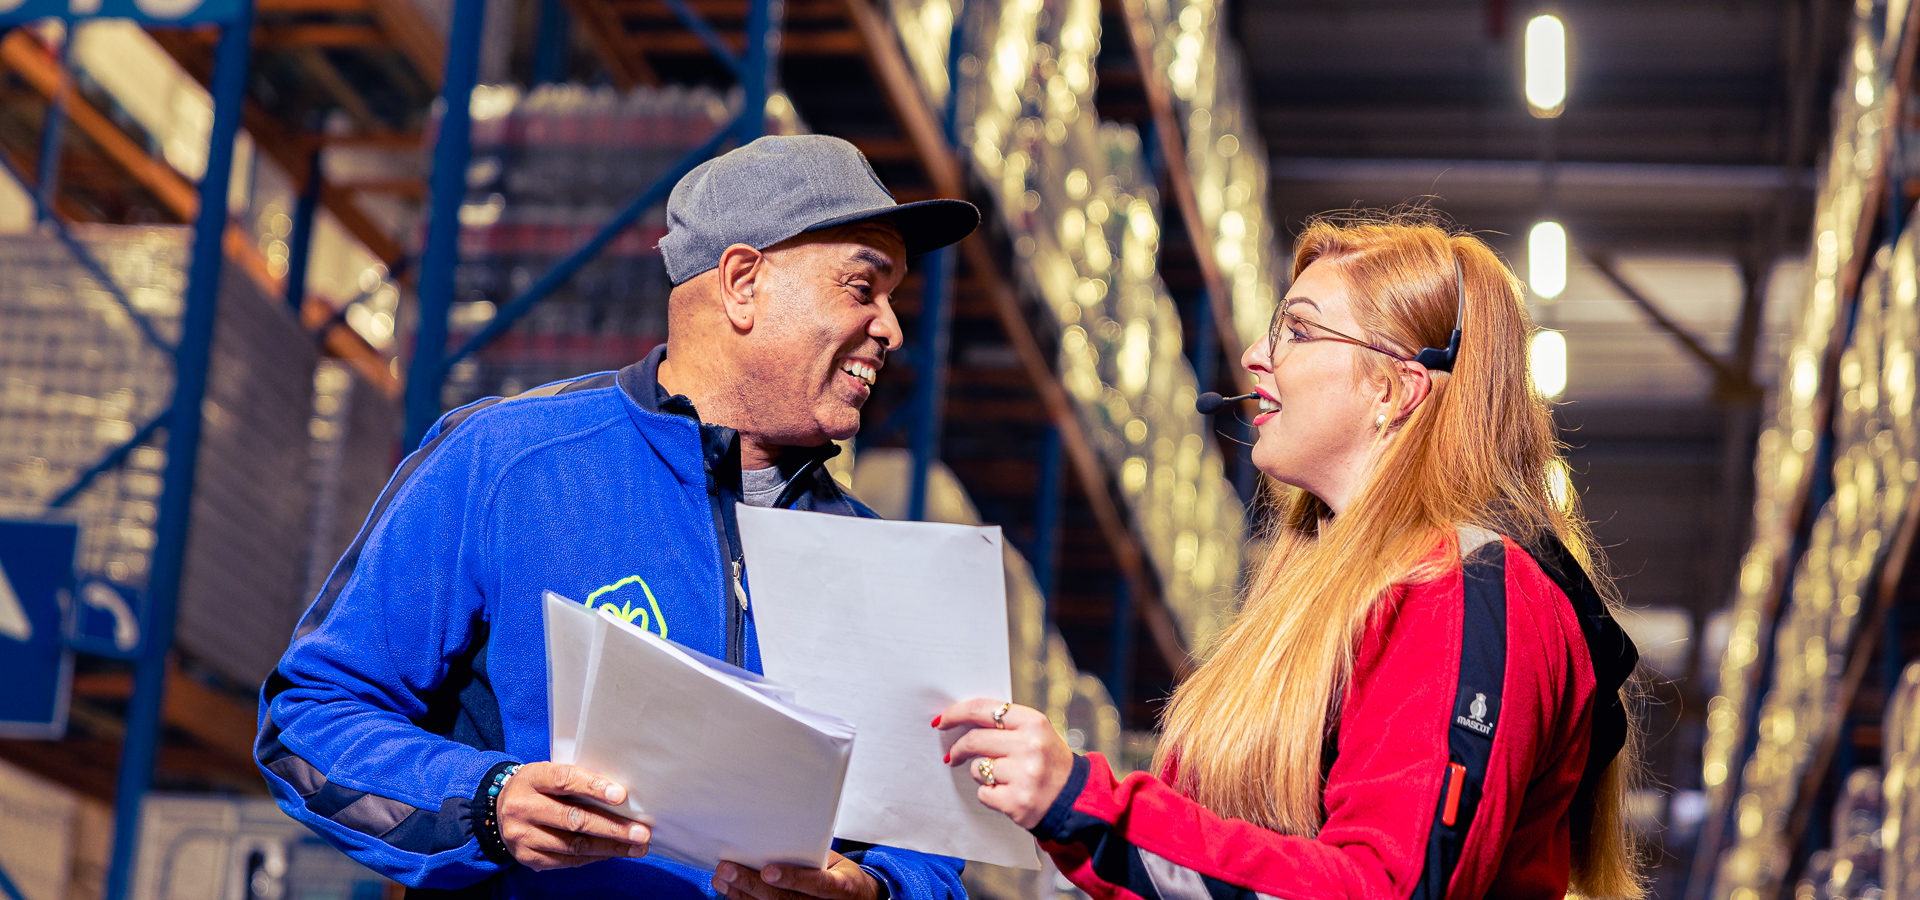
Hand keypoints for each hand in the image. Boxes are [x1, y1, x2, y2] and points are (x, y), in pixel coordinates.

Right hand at [496, 762, 650, 869]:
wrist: (497, 810)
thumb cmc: (537, 788)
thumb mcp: (548, 774)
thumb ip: (576, 781)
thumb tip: (621, 797)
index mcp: (532, 778)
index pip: (564, 780)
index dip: (594, 787)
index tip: (621, 795)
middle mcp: (523, 807)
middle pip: (572, 819)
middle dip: (612, 827)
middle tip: (641, 832)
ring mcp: (523, 835)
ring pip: (573, 845)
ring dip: (610, 847)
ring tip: (636, 846)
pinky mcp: (527, 857)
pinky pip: (566, 860)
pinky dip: (594, 857)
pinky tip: (613, 852)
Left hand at [710, 851, 880, 899]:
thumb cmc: (841, 877)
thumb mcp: (836, 863)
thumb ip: (811, 856)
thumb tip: (780, 837)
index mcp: (839, 888)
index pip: (816, 884)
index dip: (792, 878)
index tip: (768, 870)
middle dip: (751, 884)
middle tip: (728, 870)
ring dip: (741, 894)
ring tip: (721, 879)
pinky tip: (729, 891)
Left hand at [935, 698, 1073, 828]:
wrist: (1074, 797)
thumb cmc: (1048, 761)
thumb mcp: (1036, 732)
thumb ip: (1004, 724)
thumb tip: (958, 720)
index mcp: (1033, 722)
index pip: (982, 709)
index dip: (955, 713)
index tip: (941, 721)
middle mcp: (1029, 746)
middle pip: (974, 739)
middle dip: (958, 749)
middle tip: (953, 756)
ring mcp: (1024, 775)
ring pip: (977, 768)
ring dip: (981, 773)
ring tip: (1002, 777)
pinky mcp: (1017, 801)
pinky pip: (983, 793)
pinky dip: (989, 794)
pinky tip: (1006, 793)